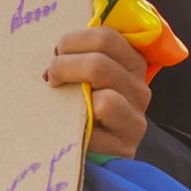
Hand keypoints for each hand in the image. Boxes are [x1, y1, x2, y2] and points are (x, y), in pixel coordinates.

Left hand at [45, 26, 150, 157]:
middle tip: (50, 77)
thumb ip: (80, 56)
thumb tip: (54, 47)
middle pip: (99, 63)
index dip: (74, 40)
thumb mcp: (85, 76)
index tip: (56, 53)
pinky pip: (98, 128)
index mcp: (132, 62)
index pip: (106, 37)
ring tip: (56, 98)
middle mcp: (139, 88)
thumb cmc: (81, 107)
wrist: (91, 153)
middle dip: (63, 66)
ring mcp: (135, 118)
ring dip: (70, 93)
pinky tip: (69, 125)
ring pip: (104, 97)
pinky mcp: (125, 145)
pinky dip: (77, 123)